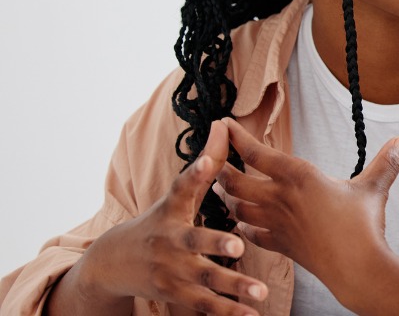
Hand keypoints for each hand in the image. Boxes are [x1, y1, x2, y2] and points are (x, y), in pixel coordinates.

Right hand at [58, 120, 266, 315]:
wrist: (114, 263)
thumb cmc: (158, 222)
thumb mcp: (176, 195)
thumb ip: (205, 164)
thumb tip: (225, 125)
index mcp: (172, 210)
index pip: (183, 187)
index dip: (196, 173)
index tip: (209, 161)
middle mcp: (170, 241)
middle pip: (194, 241)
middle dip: (214, 244)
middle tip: (237, 244)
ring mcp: (171, 271)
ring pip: (204, 279)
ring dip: (232, 287)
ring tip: (260, 292)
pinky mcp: (176, 295)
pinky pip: (204, 305)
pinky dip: (228, 313)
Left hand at [216, 117, 398, 299]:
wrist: (356, 268)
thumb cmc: (363, 225)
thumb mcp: (374, 188)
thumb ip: (385, 162)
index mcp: (299, 176)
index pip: (256, 153)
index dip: (236, 137)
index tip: (224, 124)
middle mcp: (280, 198)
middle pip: (235, 181)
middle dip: (220, 167)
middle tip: (214, 158)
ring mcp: (276, 223)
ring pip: (236, 207)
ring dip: (226, 197)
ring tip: (222, 187)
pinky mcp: (280, 245)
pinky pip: (250, 233)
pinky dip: (242, 225)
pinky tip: (242, 222)